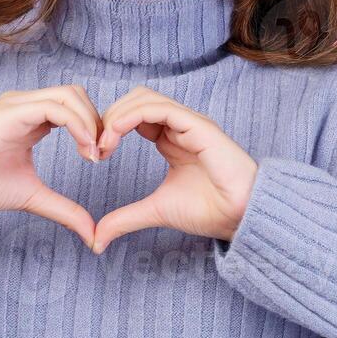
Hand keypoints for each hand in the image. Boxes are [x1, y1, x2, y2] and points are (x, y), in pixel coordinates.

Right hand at [0, 85, 100, 247]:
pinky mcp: (12, 112)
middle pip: (77, 94)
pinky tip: (84, 149)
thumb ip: (63, 209)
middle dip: (98, 121)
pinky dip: (77, 124)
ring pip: (70, 95)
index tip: (100, 158)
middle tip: (101, 155)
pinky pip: (55, 107)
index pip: (75, 107)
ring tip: (93, 153)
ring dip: (91, 121)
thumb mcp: (33, 197)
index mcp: (31, 119)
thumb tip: (92, 234)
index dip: (94, 128)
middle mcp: (26, 105)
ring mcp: (18, 105)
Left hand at [92, 86, 258, 253]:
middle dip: (108, 117)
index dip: (109, 128)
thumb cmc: (210, 211)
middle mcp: (180, 126)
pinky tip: (115, 136)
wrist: (241, 217)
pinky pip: (160, 108)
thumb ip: (125, 219)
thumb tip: (96, 239)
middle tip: (94, 148)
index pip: (134, 115)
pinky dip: (132, 116)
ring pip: (144, 98)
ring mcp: (190, 123)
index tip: (94, 154)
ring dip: (116, 116)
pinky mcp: (198, 126)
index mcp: (172, 138)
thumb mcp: (155, 211)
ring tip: (103, 144)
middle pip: (135, 99)